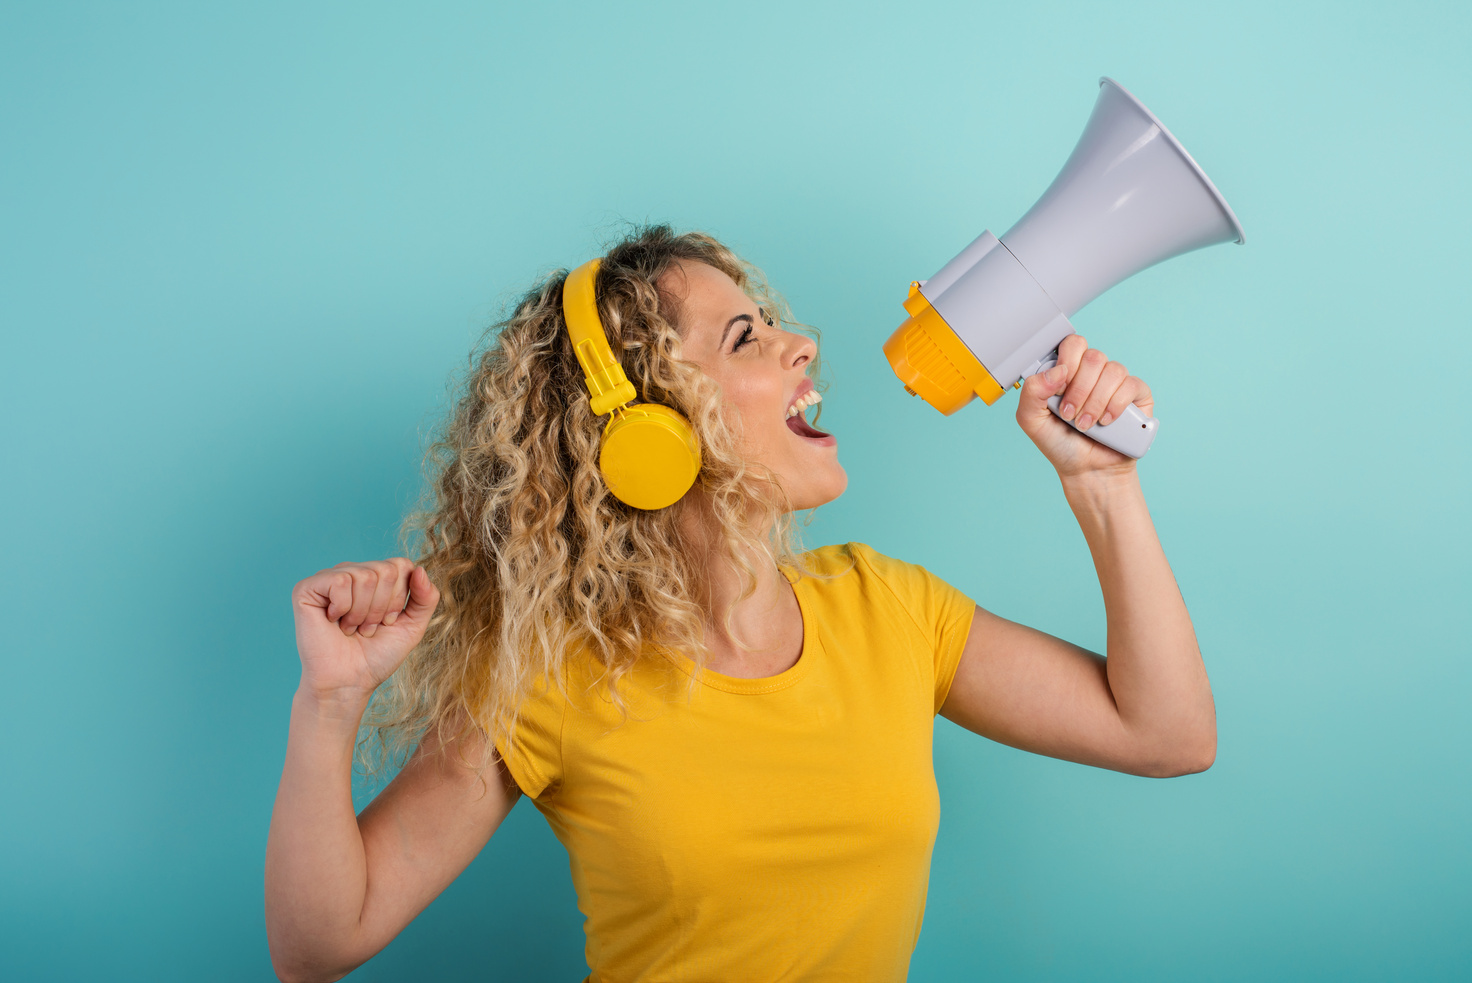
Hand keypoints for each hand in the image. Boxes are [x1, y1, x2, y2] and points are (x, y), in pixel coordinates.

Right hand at [290, 559, 439, 701]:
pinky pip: (339, 581)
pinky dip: (343, 608)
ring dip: (362, 612)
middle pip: (385, 570)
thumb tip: (420, 568)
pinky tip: (333, 620)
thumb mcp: (413, 626)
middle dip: (381, 608)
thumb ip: (426, 597)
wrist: (348, 682)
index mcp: (375, 577)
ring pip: (364, 576)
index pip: (401, 565)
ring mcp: (329, 578)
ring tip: (351, 628)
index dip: (399, 598)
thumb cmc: (377, 655)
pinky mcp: (307, 588)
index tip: (387, 621)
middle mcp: (352, 572)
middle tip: (366, 628)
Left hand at [1015, 334, 1152, 480]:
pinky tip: (1106, 422)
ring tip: (1085, 424)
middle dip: (1078, 390)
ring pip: (1112, 371)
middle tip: (1070, 415)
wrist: (1086, 470)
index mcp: (1069, 370)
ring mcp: (1116, 382)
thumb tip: (1057, 371)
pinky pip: (1131, 385)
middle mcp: (1094, 372)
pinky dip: (1116, 405)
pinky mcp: (1137, 395)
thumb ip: (1032, 392)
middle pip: (1093, 356)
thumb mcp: (1032, 420)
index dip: (1066, 362)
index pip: (1072, 344)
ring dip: (1095, 401)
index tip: (1058, 390)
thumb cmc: (1060, 443)